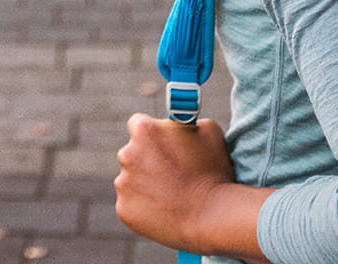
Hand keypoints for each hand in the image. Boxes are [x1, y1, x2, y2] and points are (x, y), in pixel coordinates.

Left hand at [115, 112, 238, 250]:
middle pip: (132, 153)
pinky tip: (166, 211)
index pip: (138, 123)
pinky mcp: (124, 209)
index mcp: (144, 130)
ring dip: (145, 184)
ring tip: (172, 195)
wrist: (212, 216)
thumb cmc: (214, 171)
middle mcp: (127, 154)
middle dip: (148, 160)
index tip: (162, 142)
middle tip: (171, 173)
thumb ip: (186, 121)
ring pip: (131, 180)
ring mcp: (123, 183)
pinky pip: (132, 204)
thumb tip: (178, 122)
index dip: (153, 134)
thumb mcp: (209, 132)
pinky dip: (145, 207)